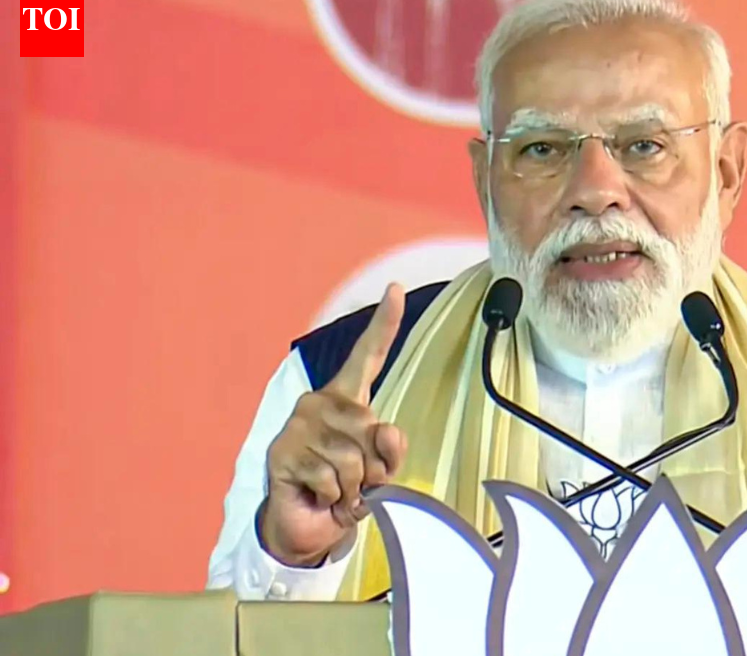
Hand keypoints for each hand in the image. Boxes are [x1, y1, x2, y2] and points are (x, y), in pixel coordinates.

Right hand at [259, 284, 408, 566]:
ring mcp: (298, 425)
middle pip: (372, 428)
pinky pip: (331, 478)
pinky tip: (318, 496)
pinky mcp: (282, 453)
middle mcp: (319, 403)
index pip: (368, 357)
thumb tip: (385, 429)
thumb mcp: (382, 471)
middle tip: (356, 483)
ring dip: (354, 488)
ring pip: (354, 459)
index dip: (384, 324)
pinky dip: (334, 498)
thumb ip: (392, 448)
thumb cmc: (348, 490)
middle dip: (375, 468)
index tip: (395, 288)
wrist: (308, 527)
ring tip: (338, 492)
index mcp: (348, 399)